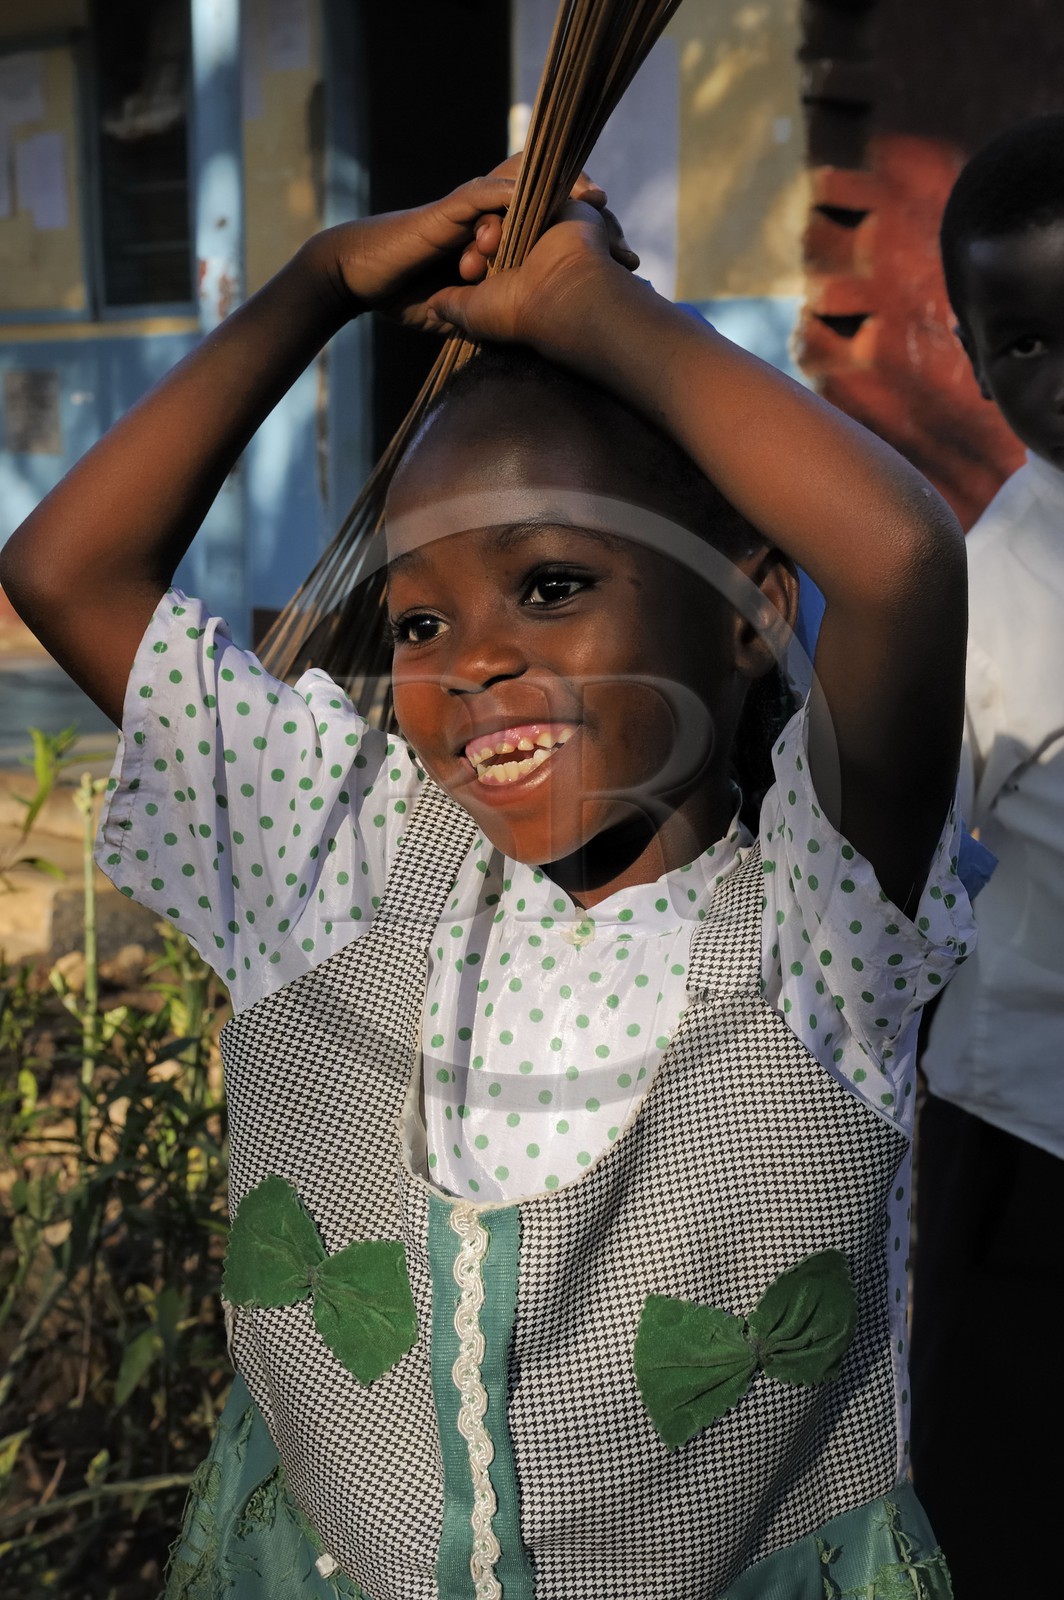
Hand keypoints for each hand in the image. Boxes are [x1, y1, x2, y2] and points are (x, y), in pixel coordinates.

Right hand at [307, 157, 635, 332]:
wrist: (359, 278)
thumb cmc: (403, 294)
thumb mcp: (459, 313)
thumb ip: (490, 318)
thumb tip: (518, 351)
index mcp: (491, 241)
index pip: (543, 226)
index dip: (578, 235)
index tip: (614, 254)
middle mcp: (484, 219)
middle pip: (542, 199)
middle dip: (580, 208)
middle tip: (615, 224)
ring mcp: (467, 210)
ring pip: (521, 187)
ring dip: (558, 189)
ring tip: (594, 197)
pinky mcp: (446, 210)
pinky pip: (485, 193)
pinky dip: (514, 193)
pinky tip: (541, 196)